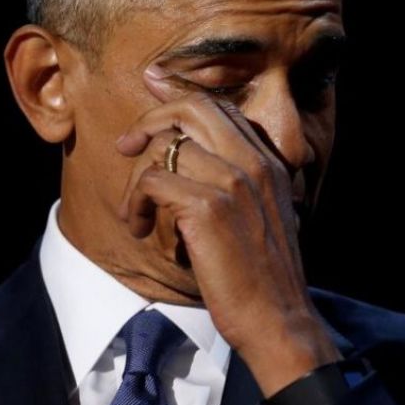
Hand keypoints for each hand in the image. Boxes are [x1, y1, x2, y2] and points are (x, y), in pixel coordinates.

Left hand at [115, 72, 340, 396]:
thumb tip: (190, 158)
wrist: (278, 320)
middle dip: (151, 118)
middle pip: (192, 108)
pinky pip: (153, 181)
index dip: (179, 93)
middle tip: (125, 144)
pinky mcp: (209, 207)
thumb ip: (235, 182)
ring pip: (164, 148)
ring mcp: (233, 182)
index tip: (152, 84)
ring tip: (138, 215)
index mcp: (268, 162)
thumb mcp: (260, 217)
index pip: (220, 107)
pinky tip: (140, 228)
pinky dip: (136, 204)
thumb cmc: (261, 276)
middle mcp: (254, 162)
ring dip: (137, 182)